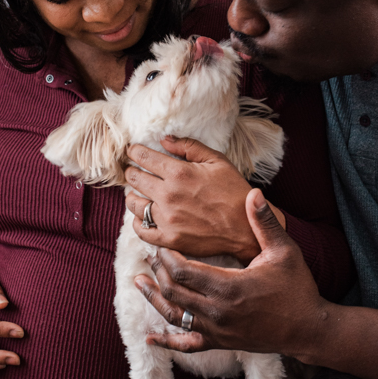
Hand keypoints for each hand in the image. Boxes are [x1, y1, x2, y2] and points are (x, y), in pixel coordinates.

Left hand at [125, 136, 284, 262]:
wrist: (246, 228)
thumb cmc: (233, 192)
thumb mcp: (217, 161)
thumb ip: (189, 146)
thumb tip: (164, 140)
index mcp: (179, 173)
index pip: (144, 157)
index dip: (134, 152)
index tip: (132, 151)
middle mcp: (168, 195)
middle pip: (135, 179)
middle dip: (131, 171)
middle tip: (132, 171)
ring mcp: (167, 219)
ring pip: (133, 204)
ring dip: (132, 196)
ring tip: (136, 193)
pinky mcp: (169, 239)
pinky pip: (141, 230)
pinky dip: (137, 222)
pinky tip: (142, 217)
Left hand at [134, 188, 328, 356]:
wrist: (308, 328)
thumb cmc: (297, 288)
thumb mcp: (284, 251)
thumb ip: (265, 222)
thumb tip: (253, 193)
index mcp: (229, 287)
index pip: (183, 271)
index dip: (168, 257)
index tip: (163, 244)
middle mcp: (217, 312)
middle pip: (173, 291)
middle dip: (159, 272)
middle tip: (152, 255)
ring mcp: (217, 331)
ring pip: (174, 316)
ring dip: (154, 298)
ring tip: (138, 281)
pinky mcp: (220, 343)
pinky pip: (187, 346)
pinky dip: (167, 343)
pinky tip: (150, 339)